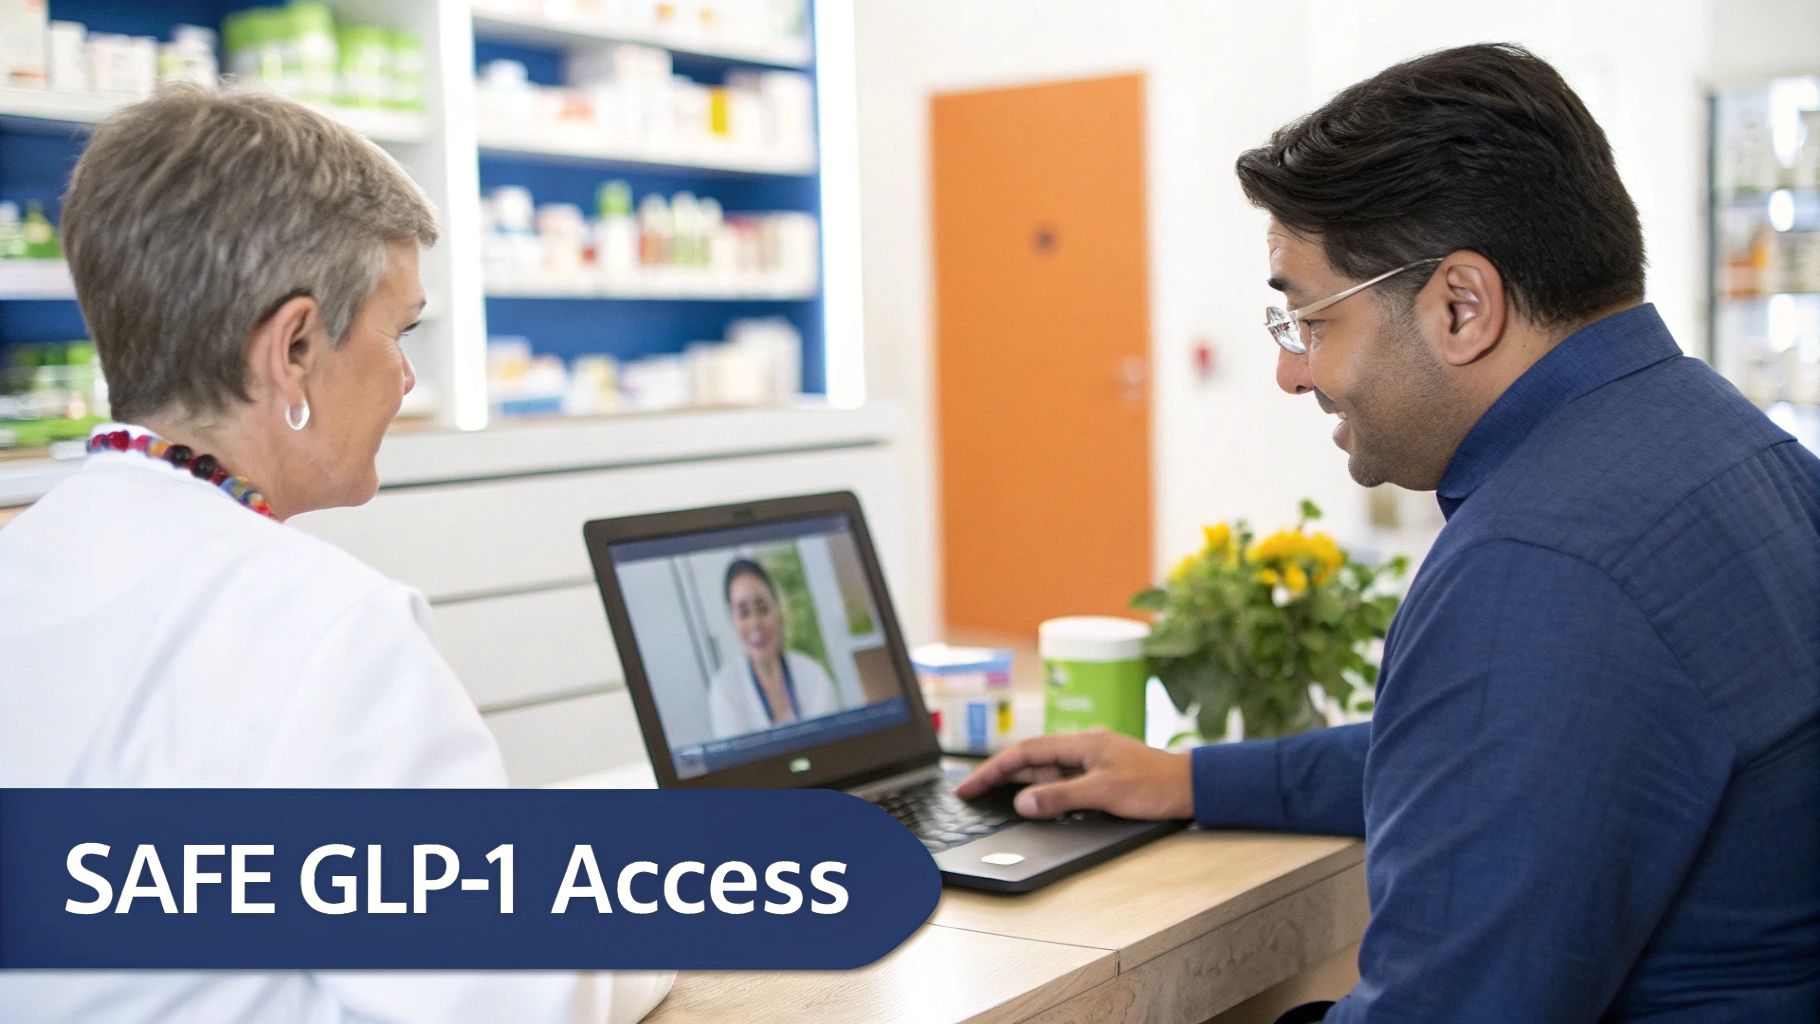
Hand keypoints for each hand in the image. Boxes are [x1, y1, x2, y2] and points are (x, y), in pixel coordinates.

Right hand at [953, 729, 1193, 820]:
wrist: (1193, 787)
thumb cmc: (1156, 786)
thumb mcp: (1104, 793)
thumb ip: (1061, 797)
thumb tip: (1022, 802)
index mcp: (1080, 743)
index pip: (1024, 752)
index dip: (992, 769)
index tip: (968, 785)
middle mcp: (1082, 748)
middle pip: (1029, 759)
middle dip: (995, 774)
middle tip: (967, 792)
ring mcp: (1090, 761)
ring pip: (1043, 769)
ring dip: (1014, 781)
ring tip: (985, 795)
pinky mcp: (1099, 775)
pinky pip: (1059, 780)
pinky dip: (1038, 788)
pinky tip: (1029, 800)